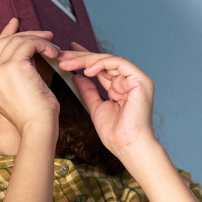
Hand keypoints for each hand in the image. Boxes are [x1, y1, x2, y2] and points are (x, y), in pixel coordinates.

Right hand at [0, 19, 60, 135]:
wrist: (38, 129)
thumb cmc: (37, 117)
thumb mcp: (23, 94)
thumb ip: (18, 76)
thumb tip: (29, 56)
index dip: (6, 35)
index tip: (15, 23)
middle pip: (4, 43)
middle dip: (25, 34)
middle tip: (45, 34)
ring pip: (17, 41)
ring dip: (39, 41)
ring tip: (54, 48)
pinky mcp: (11, 67)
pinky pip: (28, 44)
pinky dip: (43, 45)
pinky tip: (54, 53)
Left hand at [58, 43, 155, 159]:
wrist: (127, 146)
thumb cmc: (115, 134)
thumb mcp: (96, 107)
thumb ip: (88, 91)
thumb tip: (77, 76)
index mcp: (121, 87)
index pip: (101, 68)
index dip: (83, 59)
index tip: (66, 55)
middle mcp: (130, 81)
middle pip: (103, 62)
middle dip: (80, 57)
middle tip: (60, 55)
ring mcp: (136, 79)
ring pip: (108, 60)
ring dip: (85, 60)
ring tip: (67, 63)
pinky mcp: (140, 80)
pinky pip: (118, 63)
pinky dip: (101, 65)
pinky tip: (86, 71)